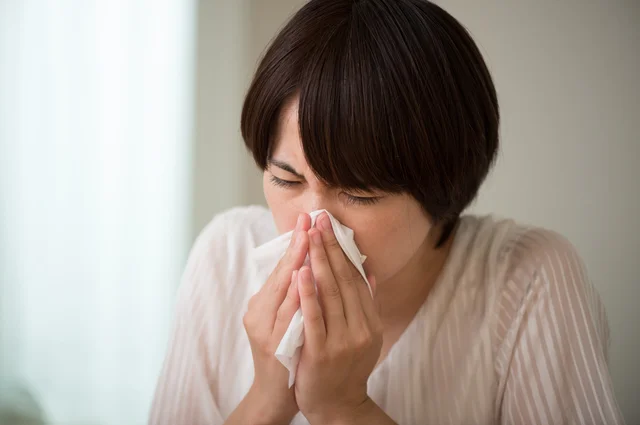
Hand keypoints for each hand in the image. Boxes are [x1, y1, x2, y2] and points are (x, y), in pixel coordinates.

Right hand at [239, 213, 310, 424]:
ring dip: (295, 262)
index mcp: (263, 304)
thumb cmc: (285, 353)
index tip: (307, 218)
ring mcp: (264, 328)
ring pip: (281, 290)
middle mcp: (259, 312)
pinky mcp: (272, 344)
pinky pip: (285, 315)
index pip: (281, 267)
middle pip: (279, 273)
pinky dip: (294, 295)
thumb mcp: (286, 319)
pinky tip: (302, 277)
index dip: (295, 243)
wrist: (275, 394)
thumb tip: (310, 265)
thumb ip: (294, 294)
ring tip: (306, 239)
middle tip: (308, 219)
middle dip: (296, 245)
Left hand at [293, 212, 382, 423]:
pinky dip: (308, 293)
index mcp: (370, 321)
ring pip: (330, 293)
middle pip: (343, 280)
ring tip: (310, 235)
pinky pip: (314, 317)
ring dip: (319, 261)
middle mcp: (361, 328)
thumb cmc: (346, 367)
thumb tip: (371, 272)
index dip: (342, 250)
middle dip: (329, 247)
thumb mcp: (364, 335)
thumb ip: (367, 304)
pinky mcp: (322, 352)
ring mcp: (343, 340)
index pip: (355, 278)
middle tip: (319, 219)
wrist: (338, 406)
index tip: (331, 226)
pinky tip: (301, 271)